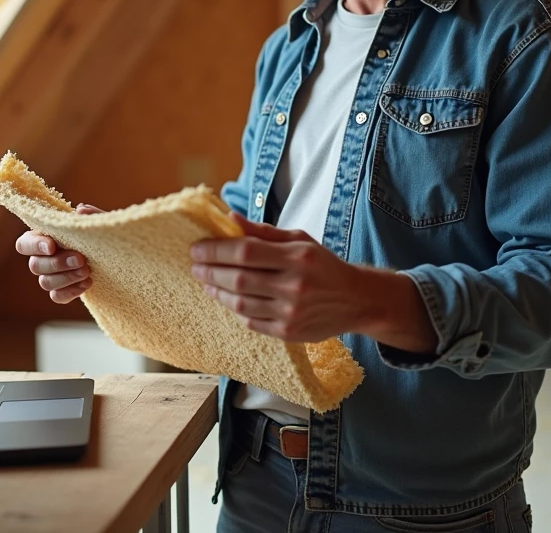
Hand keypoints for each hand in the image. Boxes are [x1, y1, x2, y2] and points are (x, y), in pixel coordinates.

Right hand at [15, 203, 102, 303]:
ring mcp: (51, 276)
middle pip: (35, 266)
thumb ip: (93, 215)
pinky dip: (72, 291)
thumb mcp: (101, 222)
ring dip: (66, 277)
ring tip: (87, 271)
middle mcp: (43, 257)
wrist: (117, 256)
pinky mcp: (62, 291)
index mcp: (45, 237)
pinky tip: (88, 283)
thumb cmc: (102, 234)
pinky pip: (58, 296)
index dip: (34, 246)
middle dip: (57, 263)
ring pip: (45, 282)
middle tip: (81, 259)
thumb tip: (81, 210)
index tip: (52, 246)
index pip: (25, 243)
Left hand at [188, 212, 381, 341]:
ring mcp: (290, 312)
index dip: (215, 250)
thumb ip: (263, 231)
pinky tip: (229, 299)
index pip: (245, 251)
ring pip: (240, 304)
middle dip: (209, 272)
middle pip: (237, 279)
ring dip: (217, 292)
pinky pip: (251, 322)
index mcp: (296, 257)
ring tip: (207, 283)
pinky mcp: (288, 333)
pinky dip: (236, 310)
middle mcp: (294, 285)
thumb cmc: (323, 265)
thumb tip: (230, 219)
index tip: (196, 249)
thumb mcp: (299, 239)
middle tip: (195, 266)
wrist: (355, 300)